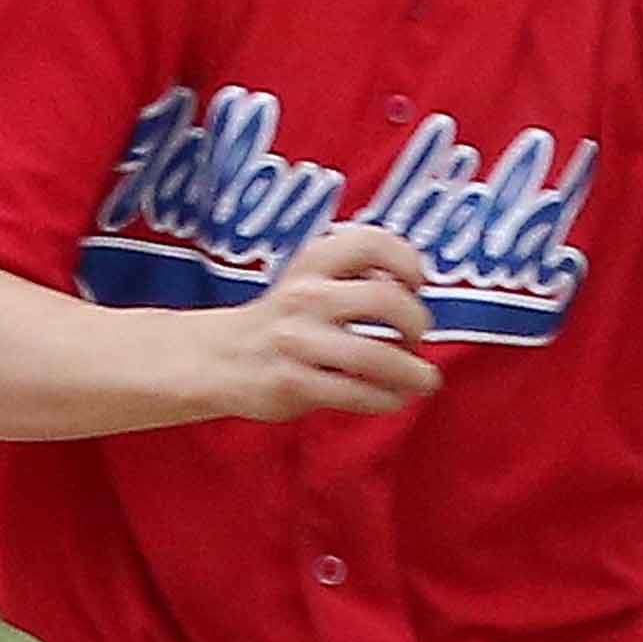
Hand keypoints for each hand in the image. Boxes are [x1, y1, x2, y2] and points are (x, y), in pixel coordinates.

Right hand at [194, 221, 443, 423]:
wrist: (218, 357)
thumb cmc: (282, 319)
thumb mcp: (308, 277)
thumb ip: (354, 275)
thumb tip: (413, 292)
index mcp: (312, 262)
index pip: (372, 242)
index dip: (407, 261)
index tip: (415, 284)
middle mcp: (305, 296)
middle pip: (385, 299)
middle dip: (416, 322)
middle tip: (415, 338)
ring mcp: (297, 342)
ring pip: (376, 355)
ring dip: (413, 372)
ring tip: (424, 380)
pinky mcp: (293, 384)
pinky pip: (357, 393)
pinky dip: (388, 398)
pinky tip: (393, 397)